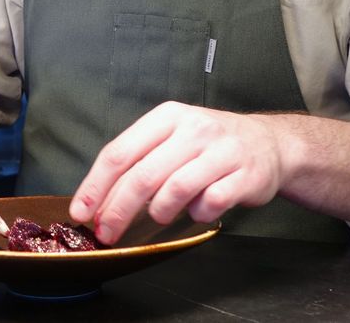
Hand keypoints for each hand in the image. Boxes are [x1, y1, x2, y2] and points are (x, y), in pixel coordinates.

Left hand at [68, 101, 291, 244]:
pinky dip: (198, 213)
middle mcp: (194, 129)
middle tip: (106, 232)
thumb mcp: (171, 137)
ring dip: (159, 211)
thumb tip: (97, 202)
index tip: (80, 212)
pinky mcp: (245, 175)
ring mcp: (222, 151)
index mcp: (167, 116)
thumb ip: (138, 161)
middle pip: (142, 175)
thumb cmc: (208, 145)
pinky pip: (210, 203)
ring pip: (175, 189)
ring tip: (159, 216)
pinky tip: (198, 210)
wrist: (269, 143)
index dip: (95, 186)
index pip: (120, 153)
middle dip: (118, 210)